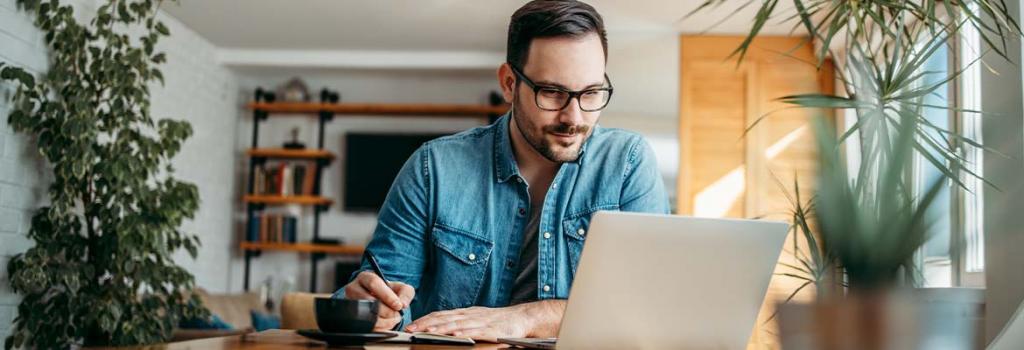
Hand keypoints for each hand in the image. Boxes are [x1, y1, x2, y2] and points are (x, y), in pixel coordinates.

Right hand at [343, 270, 414, 330]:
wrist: (380, 303)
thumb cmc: (390, 293)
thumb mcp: (401, 289)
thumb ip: (406, 293)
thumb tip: (402, 304)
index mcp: (365, 277)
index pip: (374, 283)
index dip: (387, 295)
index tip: (398, 305)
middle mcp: (354, 289)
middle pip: (369, 301)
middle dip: (386, 311)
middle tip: (396, 315)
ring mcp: (350, 304)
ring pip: (366, 315)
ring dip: (383, 321)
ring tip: (392, 319)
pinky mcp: (352, 317)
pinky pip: (365, 325)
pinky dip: (379, 328)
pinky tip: (385, 324)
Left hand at [406, 305, 530, 341]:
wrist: (521, 318)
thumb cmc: (497, 321)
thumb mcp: (475, 319)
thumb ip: (460, 322)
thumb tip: (440, 327)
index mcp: (465, 313)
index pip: (440, 315)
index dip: (425, 320)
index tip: (410, 326)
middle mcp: (470, 315)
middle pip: (444, 319)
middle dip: (426, 324)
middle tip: (411, 330)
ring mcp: (480, 322)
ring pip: (456, 324)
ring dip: (440, 328)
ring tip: (426, 332)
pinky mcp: (491, 330)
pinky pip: (475, 331)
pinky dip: (464, 332)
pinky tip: (454, 335)